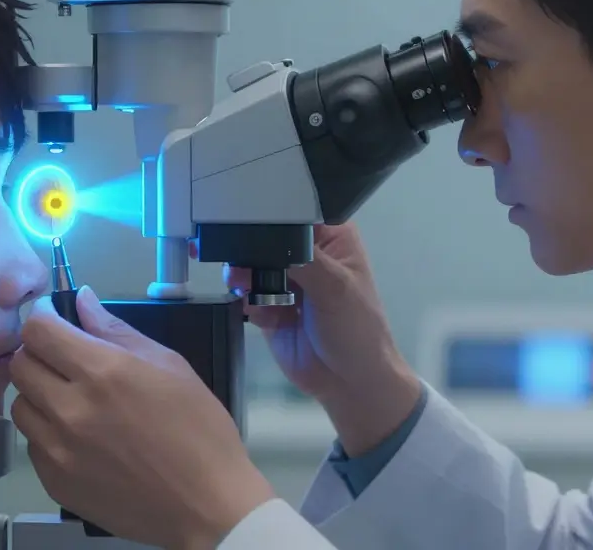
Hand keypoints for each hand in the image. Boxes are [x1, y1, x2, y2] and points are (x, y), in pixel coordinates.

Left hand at [9, 286, 276, 549]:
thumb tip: (83, 301)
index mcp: (101, 372)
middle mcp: (69, 408)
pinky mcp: (54, 482)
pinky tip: (79, 437)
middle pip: (20, 364)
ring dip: (38, 394)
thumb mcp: (169, 366)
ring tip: (71, 400)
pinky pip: (32, 444)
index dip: (43, 317)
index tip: (55, 319)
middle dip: (38, 352)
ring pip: (20, 405)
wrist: (205, 505)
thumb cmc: (198, 430)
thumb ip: (117, 331)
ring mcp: (57, 450)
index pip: (38, 330)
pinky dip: (47, 433)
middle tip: (65, 359)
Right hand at [218, 223, 420, 454]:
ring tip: (241, 286)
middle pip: (266, 236)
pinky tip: (256, 312)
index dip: (271, 209)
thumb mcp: (335, 287)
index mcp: (331, 237)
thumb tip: (263, 236)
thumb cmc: (357, 329)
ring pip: (250, 264)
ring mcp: (286, 280)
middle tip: (235, 256)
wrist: (350, 383)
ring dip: (242, 275)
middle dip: (248, 246)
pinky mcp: (268, 306)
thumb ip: (300, 258)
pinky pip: (246, 294)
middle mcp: (306, 252)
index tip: (243, 210)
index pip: (296, 209)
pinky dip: (246, 301)